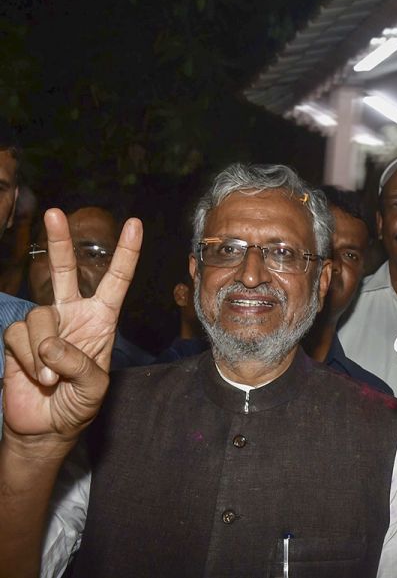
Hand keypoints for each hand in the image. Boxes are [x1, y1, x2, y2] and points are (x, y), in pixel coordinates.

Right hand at [2, 209, 141, 443]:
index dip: (126, 253)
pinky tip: (33, 376)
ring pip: (40, 316)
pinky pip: (19, 334)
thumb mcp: (94, 388)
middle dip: (60, 241)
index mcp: (102, 319)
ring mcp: (44, 324)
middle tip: (54, 213)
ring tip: (51, 378)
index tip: (135, 224)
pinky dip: (27, 357)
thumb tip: (51, 345)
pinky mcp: (18, 338)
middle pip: (66, 270)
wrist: (46, 427)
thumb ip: (79, 365)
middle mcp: (72, 314)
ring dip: (44, 350)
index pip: (116, 280)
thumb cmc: (78, 404)